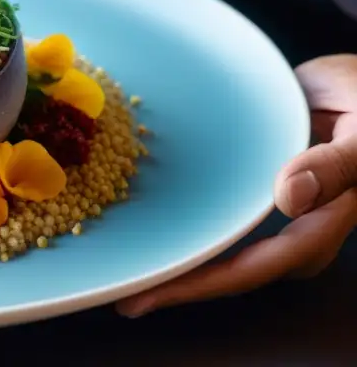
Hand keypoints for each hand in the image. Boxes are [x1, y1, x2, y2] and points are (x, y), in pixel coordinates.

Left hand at [116, 54, 356, 317]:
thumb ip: (335, 165)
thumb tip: (290, 199)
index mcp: (324, 222)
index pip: (258, 265)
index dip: (204, 283)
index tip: (154, 292)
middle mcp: (299, 227)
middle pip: (235, 268)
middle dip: (181, 284)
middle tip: (126, 297)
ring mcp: (279, 210)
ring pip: (226, 247)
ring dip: (182, 260)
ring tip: (131, 274)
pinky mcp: (260, 189)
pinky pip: (223, 216)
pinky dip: (190, 226)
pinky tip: (155, 227)